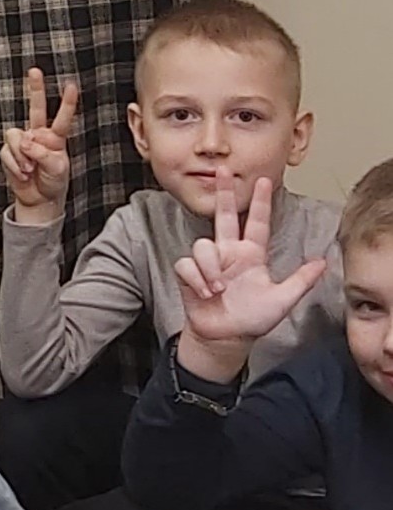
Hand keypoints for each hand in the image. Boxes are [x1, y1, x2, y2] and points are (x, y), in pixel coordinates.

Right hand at [0, 69, 78, 222]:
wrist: (38, 198)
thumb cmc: (53, 181)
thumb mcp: (57, 169)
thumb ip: (43, 153)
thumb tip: (23, 143)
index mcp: (55, 138)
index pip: (62, 117)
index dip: (66, 102)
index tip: (71, 85)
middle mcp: (38, 135)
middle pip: (35, 108)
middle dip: (35, 89)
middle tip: (35, 70)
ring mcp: (22, 142)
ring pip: (15, 136)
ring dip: (21, 156)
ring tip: (29, 170)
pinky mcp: (8, 151)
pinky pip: (7, 153)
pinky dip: (14, 165)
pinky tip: (22, 173)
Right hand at [174, 176, 328, 378]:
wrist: (226, 338)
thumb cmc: (253, 319)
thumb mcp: (282, 299)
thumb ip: (301, 280)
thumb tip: (322, 261)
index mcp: (251, 256)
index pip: (258, 223)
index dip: (262, 203)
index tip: (265, 181)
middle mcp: (229, 253)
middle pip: (225, 216)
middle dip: (224, 194)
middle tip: (222, 171)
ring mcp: (208, 263)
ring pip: (203, 245)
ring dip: (210, 268)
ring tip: (218, 289)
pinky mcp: (189, 273)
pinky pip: (187, 265)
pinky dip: (197, 279)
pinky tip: (206, 293)